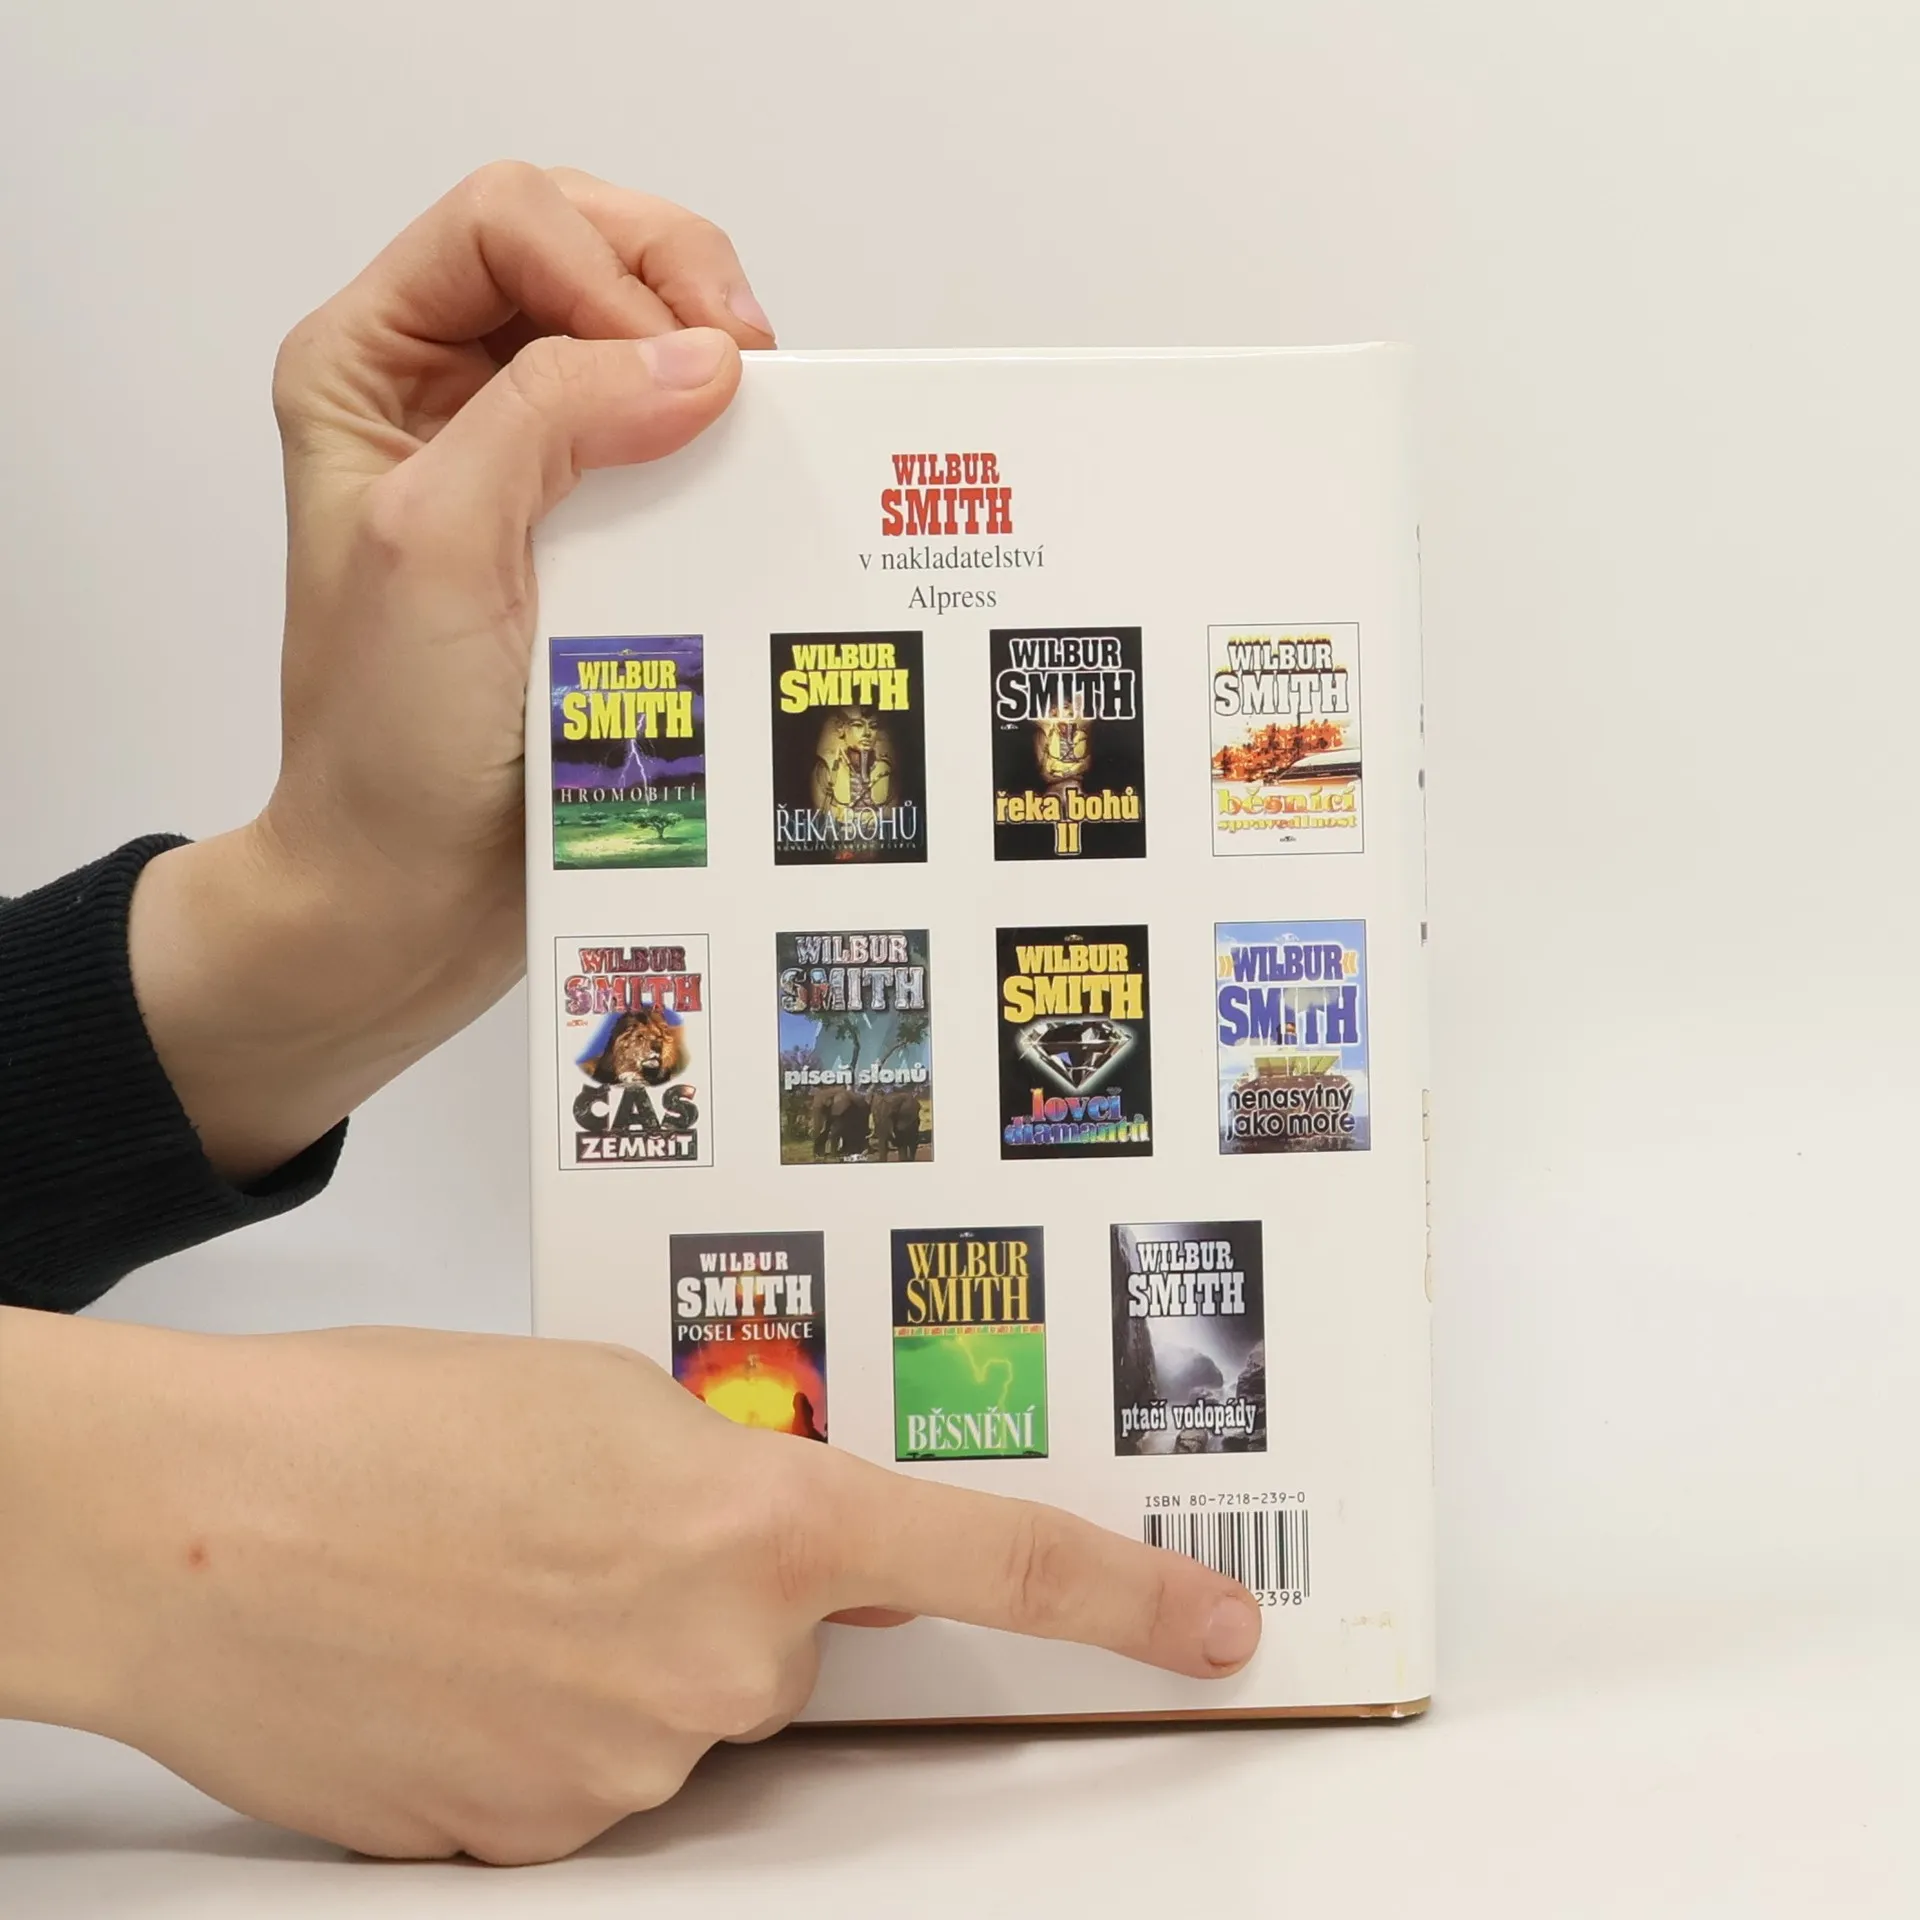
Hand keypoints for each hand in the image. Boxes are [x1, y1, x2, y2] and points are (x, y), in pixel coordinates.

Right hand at [0, 1309, 1262, 1863]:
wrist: (194, 1523)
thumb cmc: (383, 1421)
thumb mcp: (598, 1394)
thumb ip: (715, 1469)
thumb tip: (746, 1533)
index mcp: (759, 1522)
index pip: (989, 1565)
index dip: (1121, 1599)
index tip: (1216, 1629)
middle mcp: (720, 1664)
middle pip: (793, 1646)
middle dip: (730, 1589)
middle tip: (591, 1524)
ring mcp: (628, 1769)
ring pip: (685, 1711)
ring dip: (623, 1649)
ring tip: (487, 1572)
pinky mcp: (534, 1840)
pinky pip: (594, 1770)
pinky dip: (549, 1712)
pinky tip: (452, 1646)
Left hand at [128, 164, 771, 1181]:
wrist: (406, 894)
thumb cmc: (385, 744)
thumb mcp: (442, 550)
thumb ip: (553, 419)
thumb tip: (702, 359)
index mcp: (370, 368)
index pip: (506, 224)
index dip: (608, 270)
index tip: (675, 376)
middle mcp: (444, 398)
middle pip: (582, 251)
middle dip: (678, 288)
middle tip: (750, 373)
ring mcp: (521, 467)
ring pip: (637, 340)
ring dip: (710, 363)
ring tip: (762, 423)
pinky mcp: (586, 538)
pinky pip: (668, 448)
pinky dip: (719, 449)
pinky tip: (754, 481)